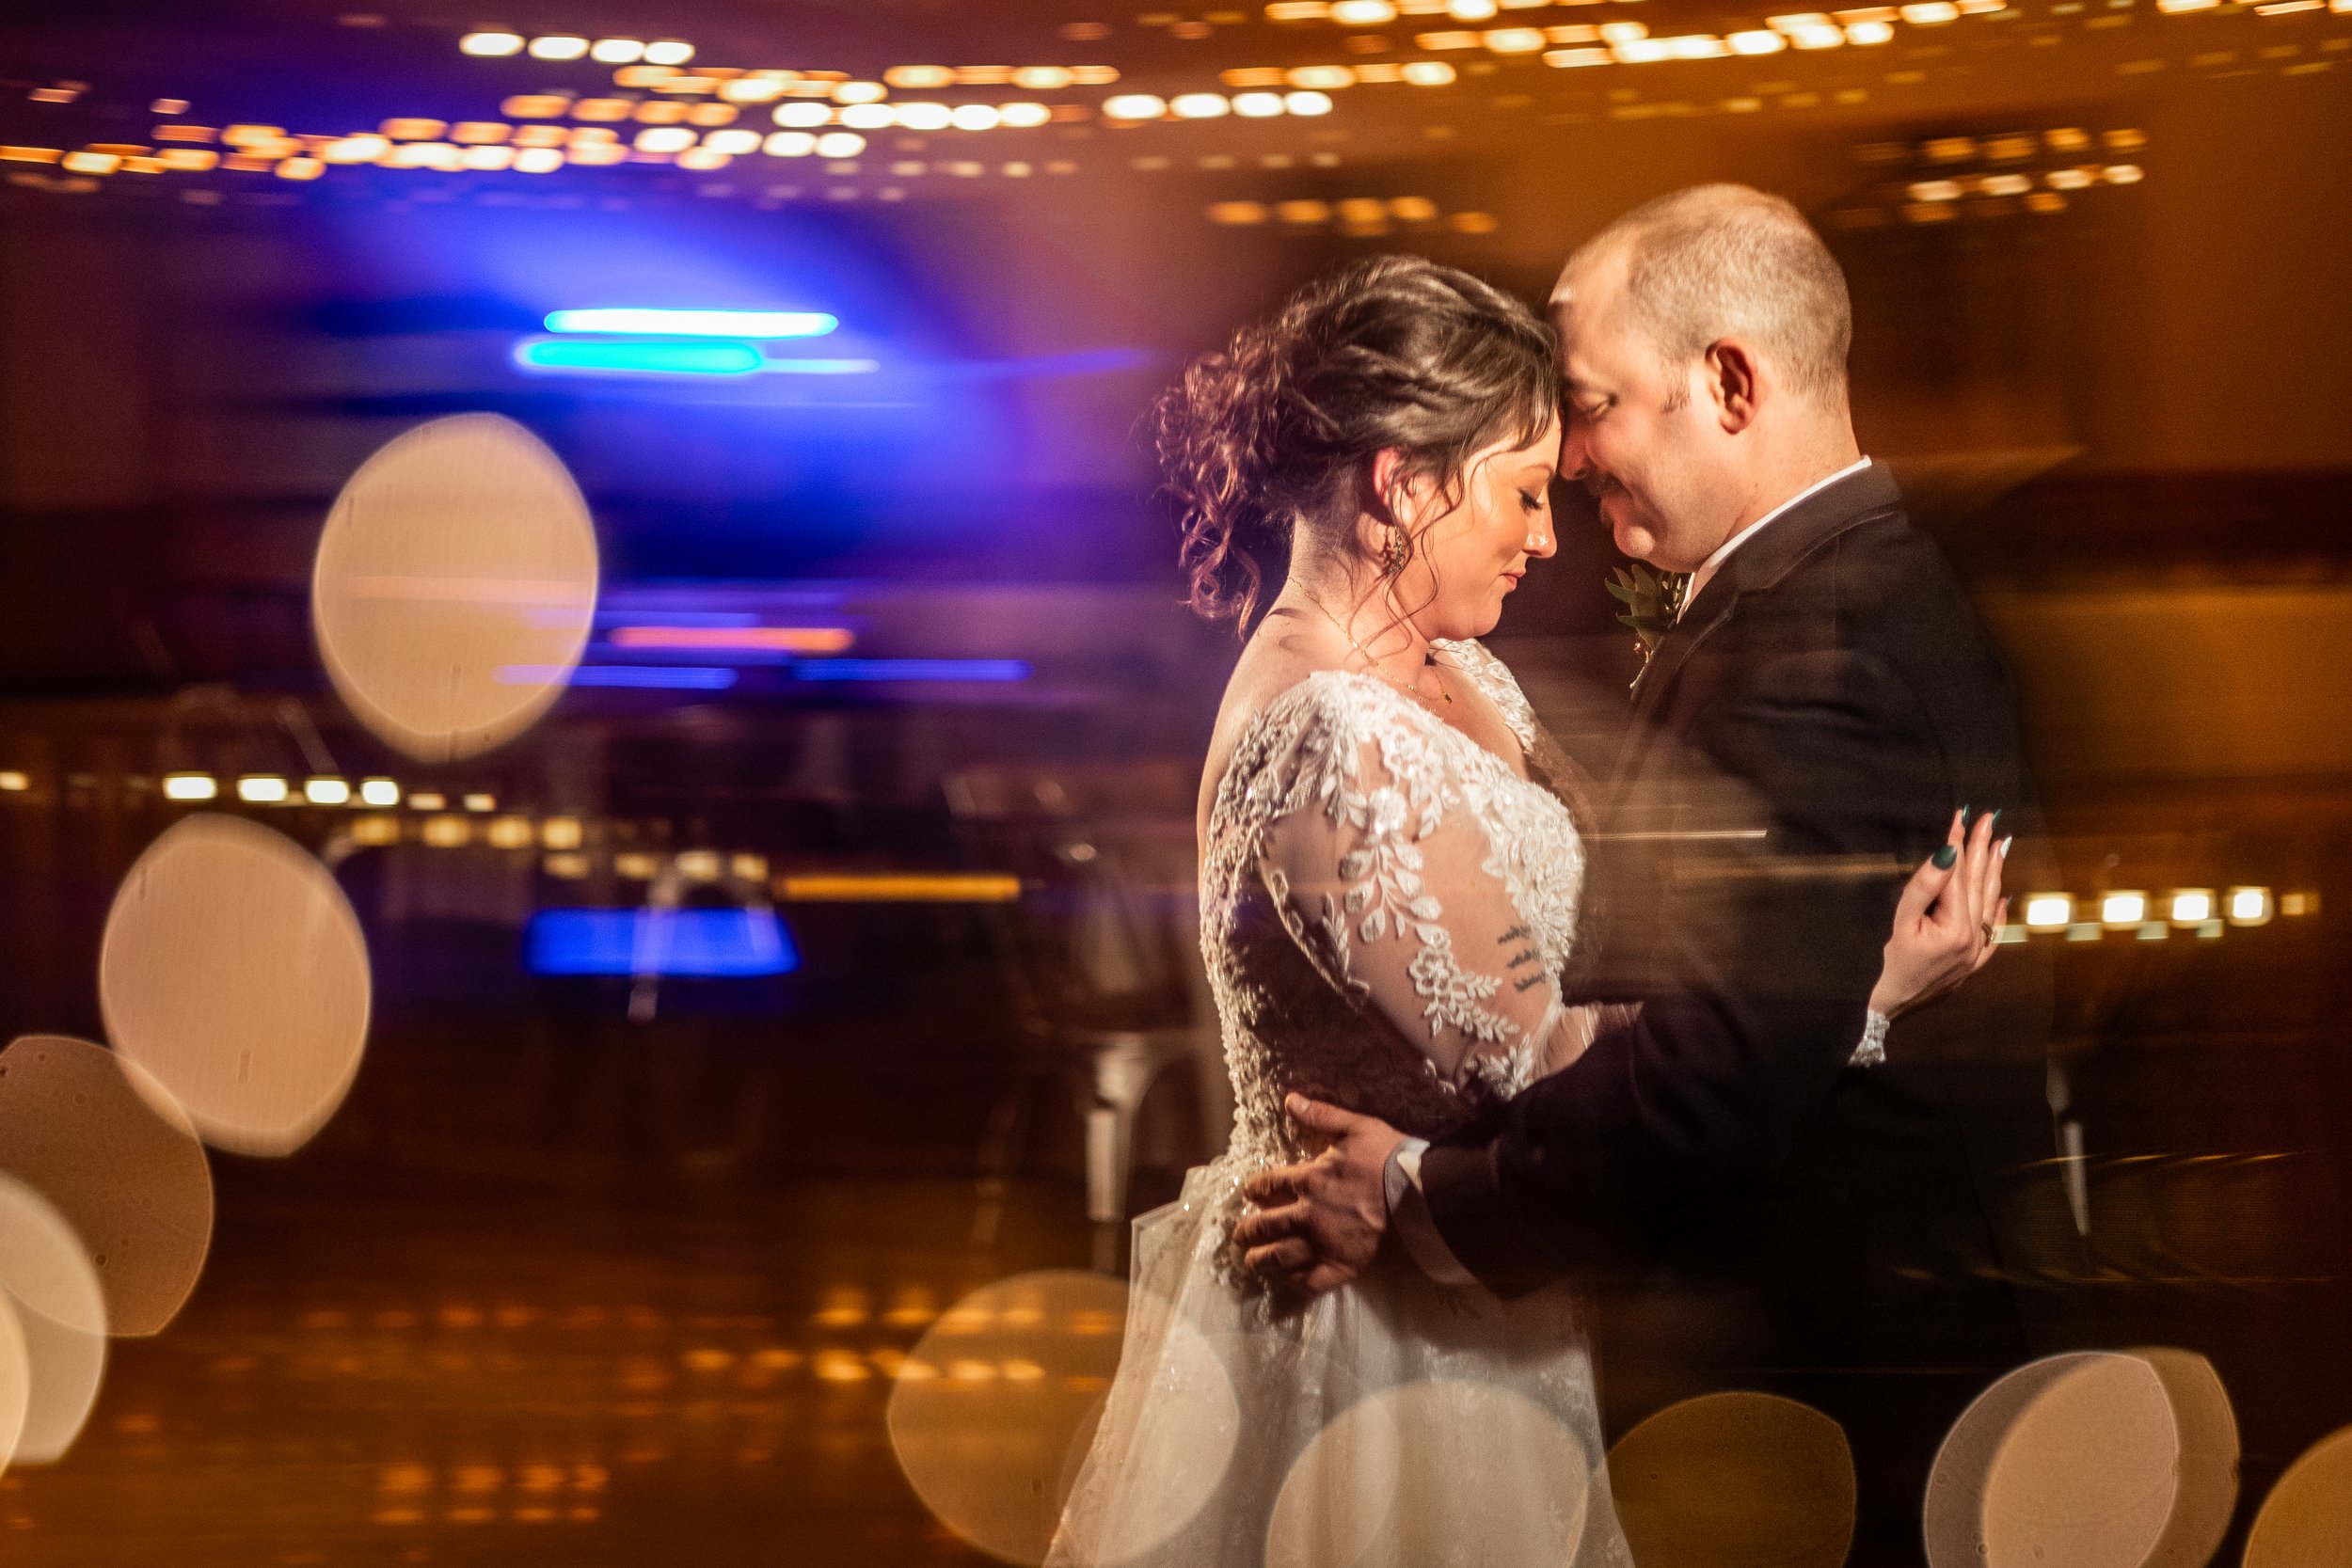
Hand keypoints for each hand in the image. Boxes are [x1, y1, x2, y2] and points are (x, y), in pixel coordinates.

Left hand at [1232, 1095, 1405, 1295]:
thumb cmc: (1390, 1159)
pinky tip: (1287, 1281)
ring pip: (1279, 1257)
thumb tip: (1290, 1100)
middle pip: (1264, 1225)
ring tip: (1251, 1262)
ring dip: (1260, 1260)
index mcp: (1308, 1180)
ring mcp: (1322, 1244)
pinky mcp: (1341, 1267)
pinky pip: (1310, 1282)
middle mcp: (1307, 1215)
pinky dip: (1294, 1284)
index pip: (1268, 1185)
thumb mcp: (1357, 1127)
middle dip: (1247, 1230)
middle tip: (1240, 1234)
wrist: (1421, 1197)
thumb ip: (1322, 1115)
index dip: (1254, 1189)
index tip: (1249, 1194)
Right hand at [1870, 807, 2008, 1019]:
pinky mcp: (1976, 959)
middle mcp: (1974, 936)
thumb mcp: (1901, 922)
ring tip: (2000, 844)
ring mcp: (1978, 949)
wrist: (1896, 1005)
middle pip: (1979, 883)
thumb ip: (1924, 887)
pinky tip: (2003, 895)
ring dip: (1994, 871)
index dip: (1960, 844)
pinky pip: (1994, 930)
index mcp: (1957, 927)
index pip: (1959, 875)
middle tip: (1989, 820)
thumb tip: (1946, 856)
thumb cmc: (1894, 964)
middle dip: (1983, 849)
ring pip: (1990, 901)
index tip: (1962, 817)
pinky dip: (1998, 910)